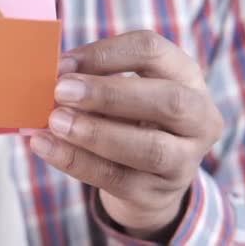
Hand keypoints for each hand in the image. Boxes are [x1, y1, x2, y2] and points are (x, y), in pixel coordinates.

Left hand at [29, 31, 222, 240]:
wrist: (145, 178)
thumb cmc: (126, 118)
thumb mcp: (118, 92)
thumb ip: (92, 79)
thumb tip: (53, 73)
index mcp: (186, 77)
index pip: (153, 51)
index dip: (105, 54)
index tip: (62, 63)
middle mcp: (199, 118)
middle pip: (167, 101)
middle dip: (108, 94)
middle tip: (60, 91)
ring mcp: (185, 161)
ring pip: (150, 148)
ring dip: (96, 133)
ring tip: (54, 121)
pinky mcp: (157, 194)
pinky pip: (117, 178)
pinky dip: (76, 161)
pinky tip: (45, 146)